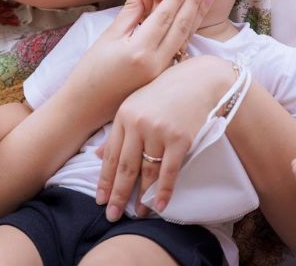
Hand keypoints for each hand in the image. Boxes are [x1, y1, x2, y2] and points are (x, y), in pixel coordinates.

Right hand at [64, 0, 215, 116]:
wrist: (86, 106)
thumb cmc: (90, 71)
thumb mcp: (107, 38)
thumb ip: (129, 12)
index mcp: (140, 50)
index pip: (164, 16)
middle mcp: (157, 63)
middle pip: (181, 27)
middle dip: (193, 2)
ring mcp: (163, 73)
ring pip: (185, 39)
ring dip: (197, 16)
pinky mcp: (164, 79)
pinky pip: (180, 51)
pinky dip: (188, 33)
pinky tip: (194, 21)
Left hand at [94, 54, 236, 220]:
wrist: (197, 80)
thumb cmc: (163, 93)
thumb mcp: (134, 106)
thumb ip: (118, 131)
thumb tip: (98, 155)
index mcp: (123, 117)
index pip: (111, 156)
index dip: (105, 180)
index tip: (100, 199)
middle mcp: (138, 125)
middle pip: (126, 167)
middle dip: (118, 194)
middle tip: (112, 214)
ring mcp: (159, 132)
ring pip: (147, 172)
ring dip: (142, 196)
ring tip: (137, 213)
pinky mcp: (181, 139)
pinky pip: (170, 171)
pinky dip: (166, 191)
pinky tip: (161, 206)